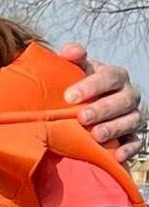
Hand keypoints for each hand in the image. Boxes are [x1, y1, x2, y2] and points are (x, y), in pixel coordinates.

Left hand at [59, 43, 142, 161]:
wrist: (91, 102)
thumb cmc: (81, 83)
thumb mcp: (78, 68)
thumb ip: (73, 58)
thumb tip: (70, 51)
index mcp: (116, 75)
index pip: (109, 77)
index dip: (91, 86)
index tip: (69, 97)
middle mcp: (129, 94)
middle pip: (123, 100)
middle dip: (103, 109)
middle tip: (82, 118)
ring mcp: (134, 114)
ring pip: (131, 120)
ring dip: (115, 128)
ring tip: (96, 135)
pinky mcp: (134, 134)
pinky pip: (137, 141)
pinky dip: (129, 149)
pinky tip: (116, 156)